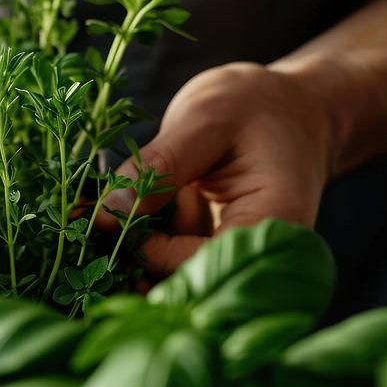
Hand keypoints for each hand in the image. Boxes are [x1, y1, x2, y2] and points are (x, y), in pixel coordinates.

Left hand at [96, 62, 334, 277]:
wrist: (292, 108)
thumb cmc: (257, 105)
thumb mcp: (204, 120)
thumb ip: (158, 166)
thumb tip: (106, 216)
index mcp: (271, 226)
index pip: (200, 266)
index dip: (150, 250)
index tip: (110, 219)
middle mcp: (256, 254)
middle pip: (184, 281)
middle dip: (136, 253)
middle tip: (94, 224)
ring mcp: (233, 255)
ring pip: (170, 270)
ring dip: (138, 240)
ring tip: (130, 200)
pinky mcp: (211, 249)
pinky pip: (169, 254)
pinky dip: (144, 232)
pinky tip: (135, 203)